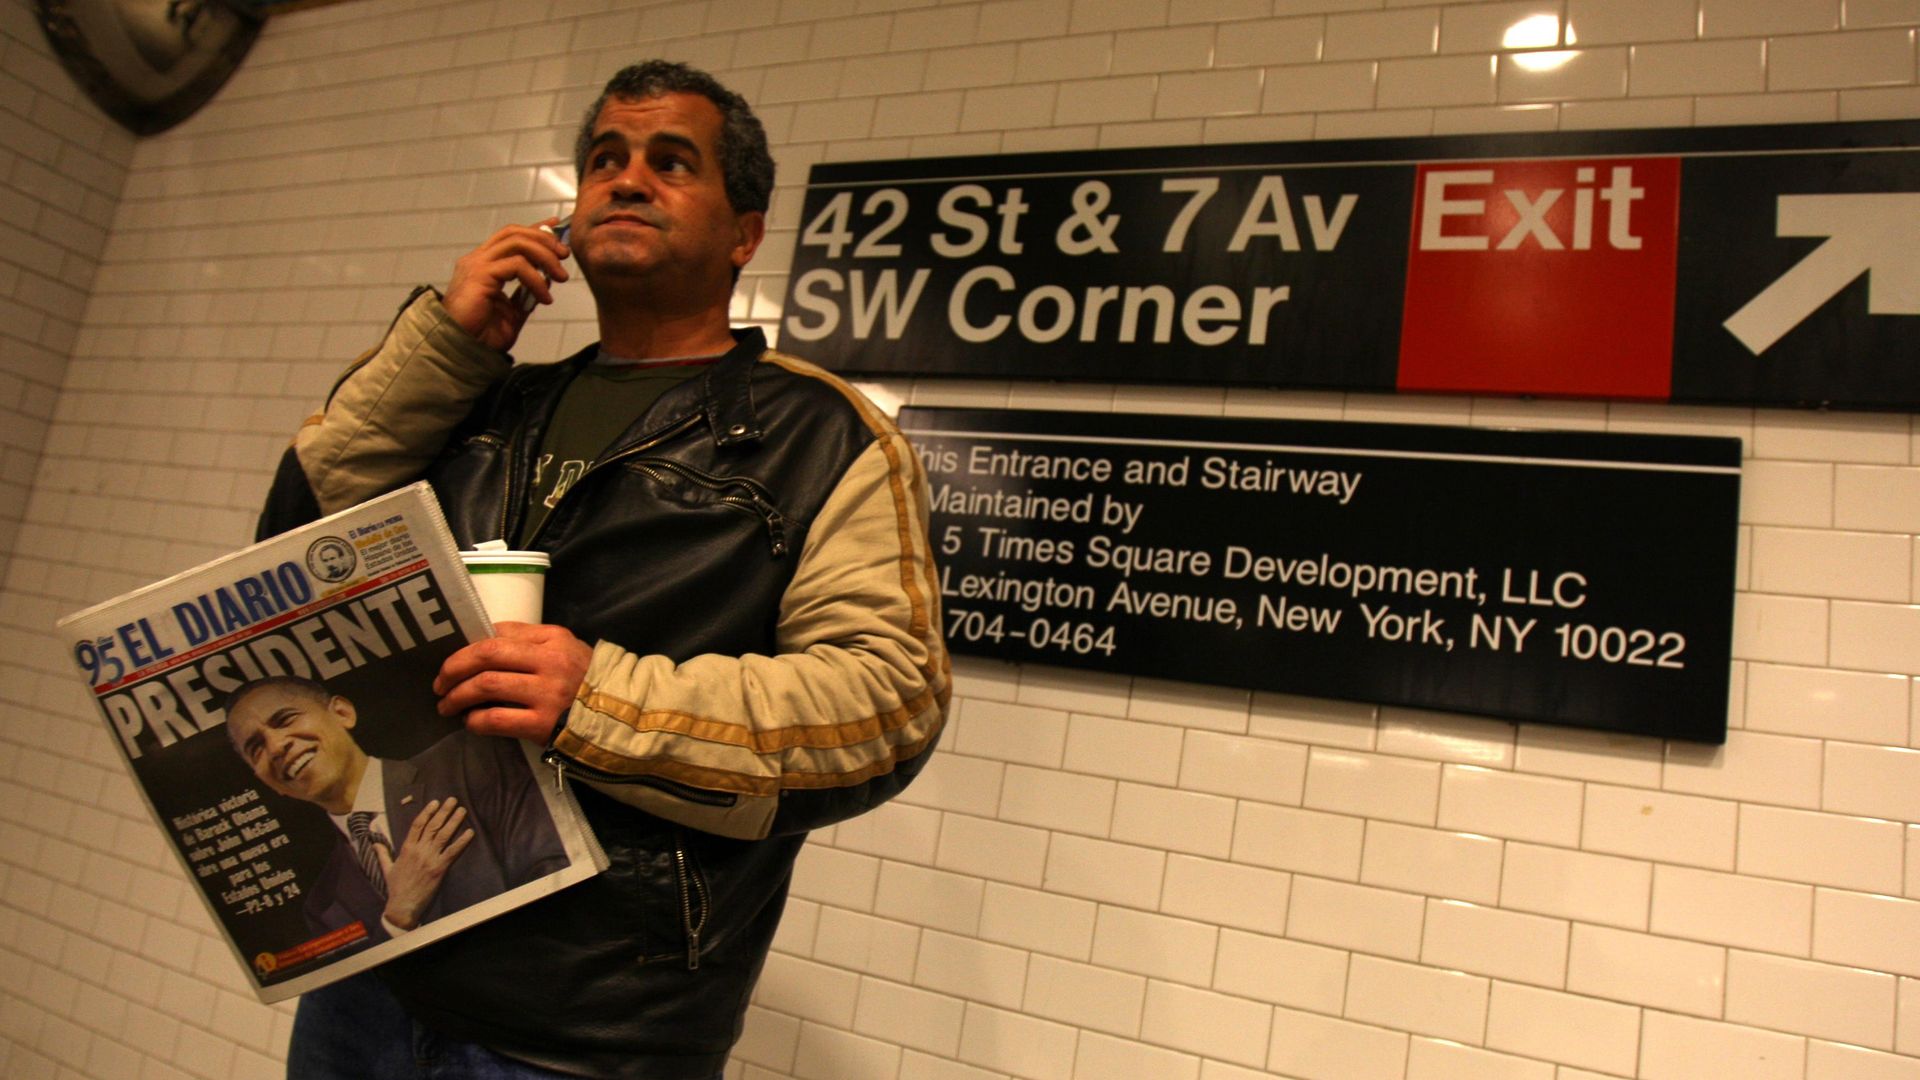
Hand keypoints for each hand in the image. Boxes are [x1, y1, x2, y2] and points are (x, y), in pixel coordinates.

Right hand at [379, 798, 474, 929]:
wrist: (402, 905)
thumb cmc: (396, 888)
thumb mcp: (387, 868)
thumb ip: (383, 854)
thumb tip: (375, 843)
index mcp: (406, 848)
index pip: (417, 825)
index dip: (427, 812)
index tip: (435, 802)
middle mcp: (418, 850)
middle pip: (433, 826)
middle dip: (443, 812)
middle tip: (453, 800)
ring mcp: (429, 859)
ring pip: (443, 835)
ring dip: (454, 821)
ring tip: (462, 810)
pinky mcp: (439, 869)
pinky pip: (452, 852)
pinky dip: (462, 842)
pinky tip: (470, 832)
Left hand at [434, 622, 593, 741]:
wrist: (619, 717)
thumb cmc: (585, 681)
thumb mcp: (565, 649)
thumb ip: (529, 642)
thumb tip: (481, 644)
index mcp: (552, 639)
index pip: (498, 633)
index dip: (467, 646)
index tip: (453, 660)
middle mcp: (549, 661)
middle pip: (486, 655)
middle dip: (453, 668)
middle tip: (439, 683)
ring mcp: (546, 693)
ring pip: (485, 685)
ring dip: (457, 696)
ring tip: (447, 705)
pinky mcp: (542, 724)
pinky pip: (496, 719)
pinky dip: (475, 721)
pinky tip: (471, 722)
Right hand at [443, 219, 571, 350]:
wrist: (463, 350)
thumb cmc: (482, 335)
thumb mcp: (512, 312)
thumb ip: (526, 294)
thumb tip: (546, 278)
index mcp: (484, 265)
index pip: (511, 236)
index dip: (536, 229)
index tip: (557, 227)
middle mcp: (478, 260)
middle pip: (515, 233)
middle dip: (544, 239)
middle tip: (565, 256)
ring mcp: (477, 265)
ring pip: (517, 242)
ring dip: (545, 256)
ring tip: (561, 277)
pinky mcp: (480, 275)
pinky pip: (516, 265)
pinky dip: (536, 279)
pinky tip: (545, 298)